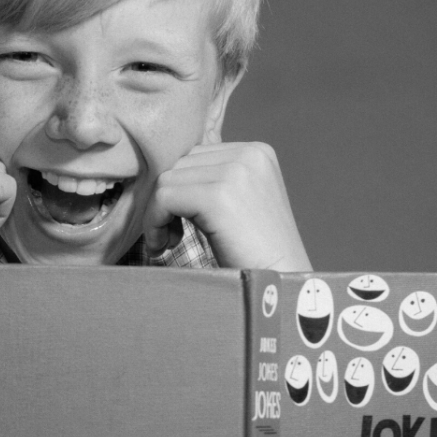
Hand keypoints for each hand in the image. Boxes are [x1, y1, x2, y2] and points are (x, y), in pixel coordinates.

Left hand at [143, 142, 310, 270]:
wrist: (281, 284)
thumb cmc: (255, 253)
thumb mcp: (241, 203)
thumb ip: (214, 181)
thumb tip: (165, 173)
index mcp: (256, 152)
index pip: (194, 155)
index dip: (179, 189)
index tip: (178, 222)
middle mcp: (249, 154)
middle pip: (178, 164)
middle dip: (166, 201)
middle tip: (171, 236)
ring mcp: (236, 172)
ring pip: (166, 180)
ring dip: (158, 213)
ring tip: (169, 242)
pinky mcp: (218, 196)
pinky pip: (164, 198)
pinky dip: (154, 222)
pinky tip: (164, 245)